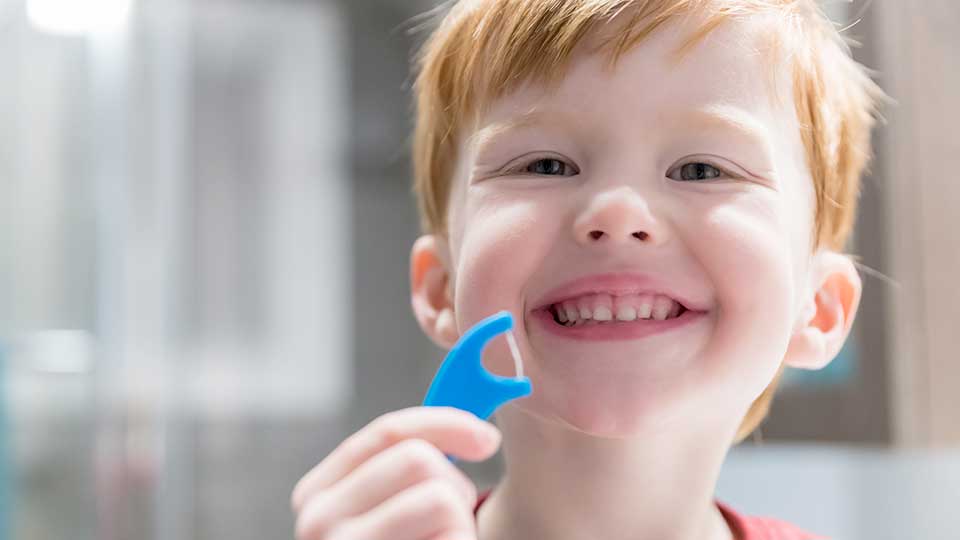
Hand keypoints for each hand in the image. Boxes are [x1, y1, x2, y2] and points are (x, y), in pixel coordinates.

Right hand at [291, 406, 501, 539]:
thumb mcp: (390, 509)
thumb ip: (407, 465)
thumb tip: (478, 425)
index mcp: (317, 495)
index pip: (387, 432)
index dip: (445, 423)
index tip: (488, 439)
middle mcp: (319, 522)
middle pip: (419, 458)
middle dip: (454, 486)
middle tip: (449, 523)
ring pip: (441, 494)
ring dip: (460, 523)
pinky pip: (453, 536)